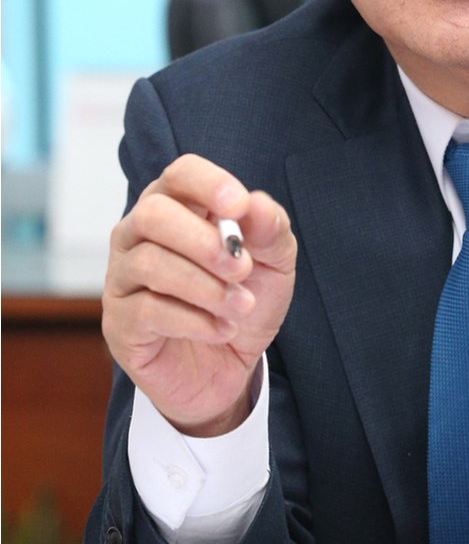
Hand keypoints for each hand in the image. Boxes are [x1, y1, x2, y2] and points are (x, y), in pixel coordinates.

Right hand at [102, 154, 296, 435]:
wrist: (229, 368)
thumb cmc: (243, 301)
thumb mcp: (274, 264)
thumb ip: (270, 230)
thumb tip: (255, 203)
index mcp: (178, 209)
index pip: (180, 175)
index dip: (207, 184)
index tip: (239, 205)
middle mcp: (139, 236)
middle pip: (152, 214)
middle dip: (203, 240)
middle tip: (241, 268)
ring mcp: (123, 279)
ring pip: (150, 264)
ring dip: (207, 288)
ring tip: (242, 307)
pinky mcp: (119, 324)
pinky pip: (148, 311)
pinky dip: (196, 320)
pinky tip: (222, 329)